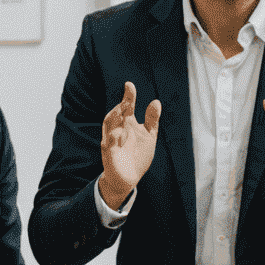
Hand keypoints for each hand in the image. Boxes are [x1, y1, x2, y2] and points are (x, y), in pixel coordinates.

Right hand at [98, 81, 160, 209]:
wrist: (128, 179)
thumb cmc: (137, 155)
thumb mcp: (148, 136)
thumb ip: (151, 120)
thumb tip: (156, 101)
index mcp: (126, 125)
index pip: (126, 108)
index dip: (128, 97)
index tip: (130, 85)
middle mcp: (116, 131)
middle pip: (115, 115)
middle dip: (120, 106)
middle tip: (128, 97)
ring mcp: (111, 144)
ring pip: (109, 128)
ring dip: (114, 119)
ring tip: (122, 109)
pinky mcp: (109, 157)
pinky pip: (108, 147)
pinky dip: (112, 141)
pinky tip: (117, 135)